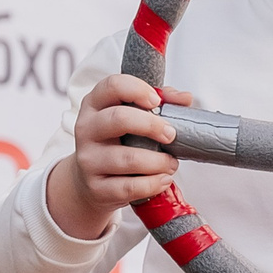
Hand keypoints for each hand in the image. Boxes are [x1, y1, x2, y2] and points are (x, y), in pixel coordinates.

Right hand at [45, 73, 196, 241]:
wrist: (91, 183)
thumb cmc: (118, 144)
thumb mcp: (131, 118)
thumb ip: (159, 103)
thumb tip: (185, 98)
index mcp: (95, 104)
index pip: (112, 86)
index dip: (137, 90)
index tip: (157, 101)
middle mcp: (87, 129)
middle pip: (119, 119)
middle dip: (152, 126)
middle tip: (171, 135)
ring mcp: (88, 159)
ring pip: (128, 158)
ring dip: (158, 162)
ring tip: (171, 164)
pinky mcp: (96, 187)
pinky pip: (130, 187)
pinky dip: (153, 184)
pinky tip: (163, 180)